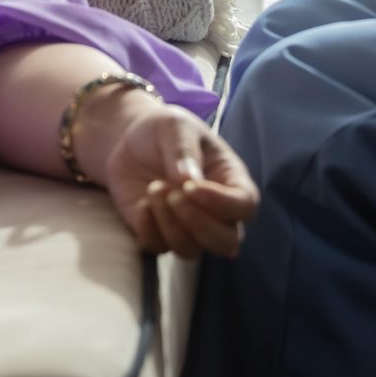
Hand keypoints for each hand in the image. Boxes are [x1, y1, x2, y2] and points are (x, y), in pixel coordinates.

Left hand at [77, 90, 257, 258]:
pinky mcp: (158, 233)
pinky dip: (148, 230)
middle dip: (199, 225)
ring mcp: (187, 226)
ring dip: (170, 225)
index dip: (222, 203)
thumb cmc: (165, 129)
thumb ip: (183, 151)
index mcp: (230, 180)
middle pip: (226, 242)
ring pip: (191, 250)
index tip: (191, 187)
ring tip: (153, 189)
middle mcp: (215, 211)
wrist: (130, 137)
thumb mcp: (175, 126)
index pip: (245, 206)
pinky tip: (140, 203)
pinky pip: (158, 249)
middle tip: (173, 194)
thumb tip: (187, 181)